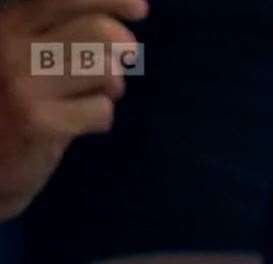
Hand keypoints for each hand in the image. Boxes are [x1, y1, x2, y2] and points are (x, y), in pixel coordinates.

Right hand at [0, 0, 146, 221]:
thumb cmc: (11, 102)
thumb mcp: (25, 56)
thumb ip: (60, 33)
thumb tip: (119, 22)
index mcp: (7, 25)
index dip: (109, 0)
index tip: (140, 9)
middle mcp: (10, 49)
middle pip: (99, 32)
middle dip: (123, 48)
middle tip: (123, 61)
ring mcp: (23, 86)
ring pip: (106, 71)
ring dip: (111, 87)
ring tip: (90, 96)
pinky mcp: (39, 123)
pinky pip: (101, 111)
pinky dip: (100, 118)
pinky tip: (77, 123)